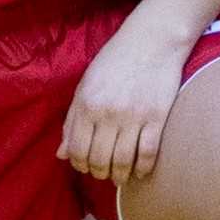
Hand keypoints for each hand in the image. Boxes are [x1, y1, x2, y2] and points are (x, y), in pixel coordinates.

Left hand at [58, 14, 188, 182]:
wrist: (151, 42)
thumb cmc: (114, 62)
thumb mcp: (85, 86)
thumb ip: (72, 121)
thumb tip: (61, 154)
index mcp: (87, 104)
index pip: (77, 149)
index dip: (79, 164)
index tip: (84, 166)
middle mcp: (108, 113)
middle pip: (99, 159)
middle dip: (99, 173)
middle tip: (103, 174)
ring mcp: (134, 117)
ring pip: (123, 161)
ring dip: (120, 175)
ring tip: (120, 176)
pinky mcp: (157, 117)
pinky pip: (148, 153)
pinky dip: (143, 168)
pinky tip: (140, 172)